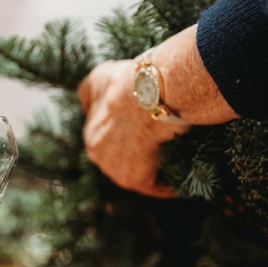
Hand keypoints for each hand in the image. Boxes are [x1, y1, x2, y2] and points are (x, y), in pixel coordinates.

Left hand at [77, 60, 184, 197]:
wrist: (150, 94)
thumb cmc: (127, 83)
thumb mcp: (98, 78)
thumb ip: (90, 93)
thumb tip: (86, 106)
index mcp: (92, 135)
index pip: (111, 142)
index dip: (130, 137)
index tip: (148, 134)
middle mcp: (99, 157)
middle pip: (123, 160)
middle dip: (141, 157)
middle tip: (164, 149)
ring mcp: (116, 171)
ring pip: (139, 174)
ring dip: (155, 172)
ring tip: (176, 166)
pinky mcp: (136, 180)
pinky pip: (155, 187)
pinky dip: (168, 187)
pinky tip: (181, 182)